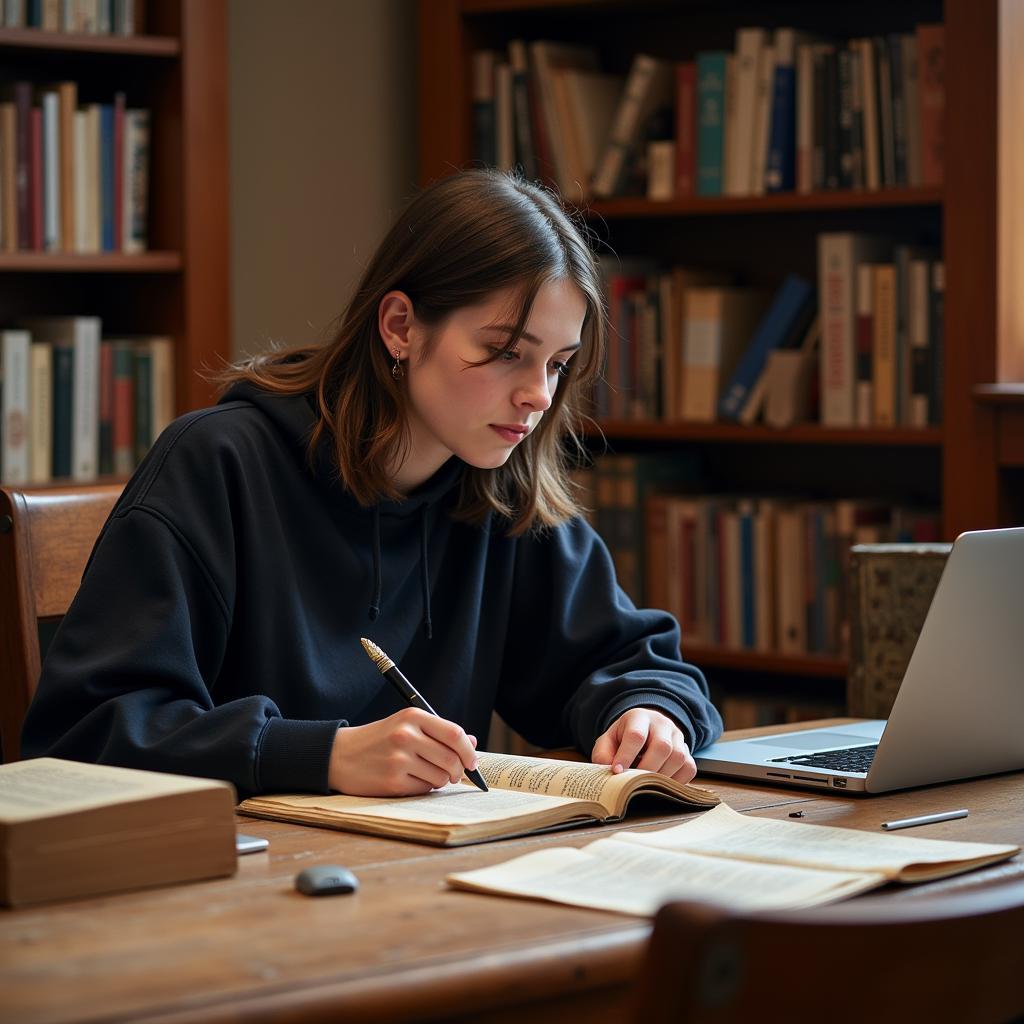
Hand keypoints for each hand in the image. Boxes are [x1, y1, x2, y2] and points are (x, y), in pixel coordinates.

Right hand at [328, 708, 478, 796]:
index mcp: (413, 716)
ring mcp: (398, 759)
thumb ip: (439, 733)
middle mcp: (406, 735)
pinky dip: (424, 788)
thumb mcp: (407, 726)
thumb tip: (473, 743)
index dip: (468, 751)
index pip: (455, 734)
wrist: (340, 755)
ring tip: (427, 775)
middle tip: (454, 774)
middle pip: (451, 758)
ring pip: (440, 777)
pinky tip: (412, 780)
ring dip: (440, 780)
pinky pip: (424, 789)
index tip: (472, 761)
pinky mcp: (392, 781)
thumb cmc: (379, 739)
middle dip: (458, 771)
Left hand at [591, 708, 695, 782]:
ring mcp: (678, 736)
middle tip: (634, 783)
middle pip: (662, 746)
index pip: (636, 735)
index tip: (616, 771)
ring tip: (646, 785)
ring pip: (678, 757)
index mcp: (639, 717)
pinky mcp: (688, 751)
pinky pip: (689, 768)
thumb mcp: (608, 740)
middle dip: (647, 769)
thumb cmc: (623, 738)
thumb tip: (608, 773)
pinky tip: (662, 784)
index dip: (626, 755)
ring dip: (662, 777)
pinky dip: (677, 781)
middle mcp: (662, 723)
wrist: (644, 730)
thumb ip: (603, 754)